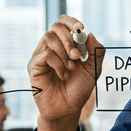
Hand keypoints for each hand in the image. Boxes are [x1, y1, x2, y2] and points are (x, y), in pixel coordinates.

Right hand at [29, 15, 103, 130]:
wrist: (68, 109)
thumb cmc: (79, 88)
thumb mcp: (94, 69)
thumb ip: (96, 51)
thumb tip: (90, 34)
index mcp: (64, 44)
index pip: (62, 22)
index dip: (71, 21)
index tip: (81, 28)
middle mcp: (51, 47)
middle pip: (55, 27)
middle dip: (69, 39)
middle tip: (78, 56)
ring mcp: (40, 55)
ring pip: (49, 38)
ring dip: (64, 52)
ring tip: (72, 68)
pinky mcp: (34, 66)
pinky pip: (45, 54)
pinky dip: (58, 64)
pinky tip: (63, 75)